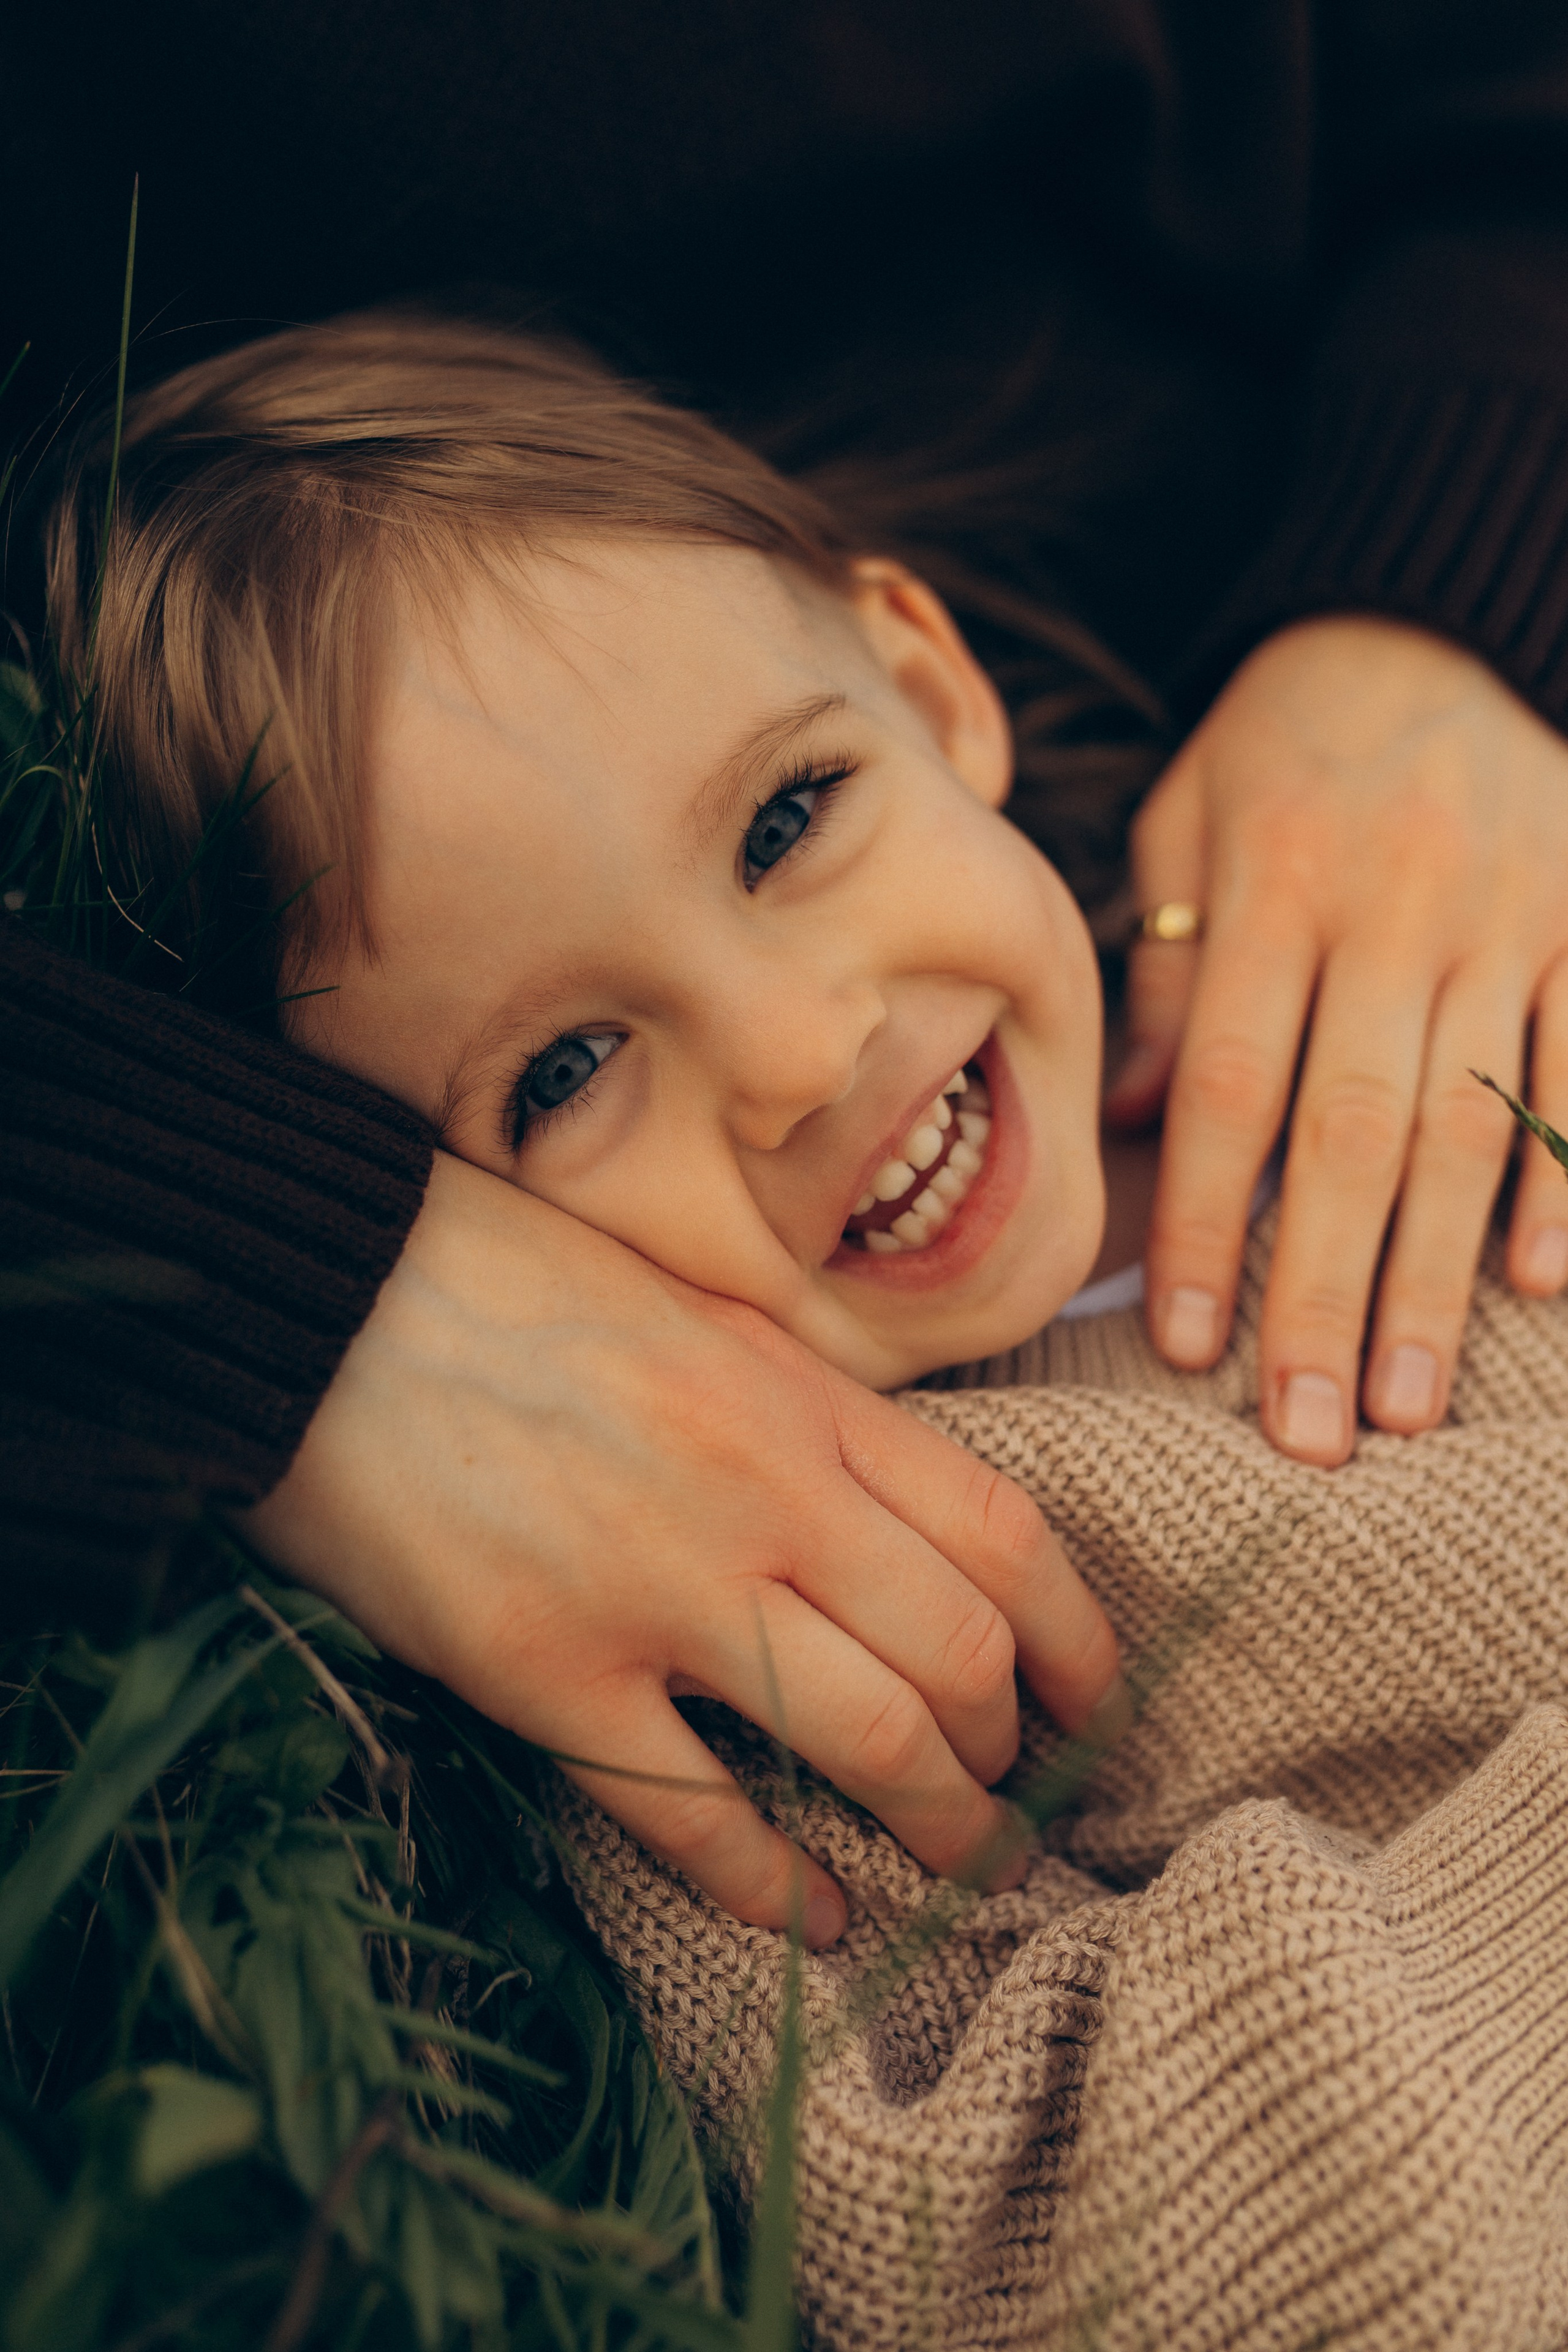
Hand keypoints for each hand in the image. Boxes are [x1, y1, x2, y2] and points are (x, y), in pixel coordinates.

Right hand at [245, 1153, 1119, 1943]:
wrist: (327, 1294)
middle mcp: (762, 1492)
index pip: (1005, 1533)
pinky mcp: (545, 1670)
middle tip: (1019, 1804)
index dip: (1076, 1641)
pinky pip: (694, 1812)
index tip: (1092, 1707)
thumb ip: (809, 1415)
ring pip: (867, 1739)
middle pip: (958, 1652)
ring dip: (939, 1830)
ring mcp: (657, 1586)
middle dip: (1015, 1756)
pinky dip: (774, 1883)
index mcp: (803, 1399)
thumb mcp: (702, 1316)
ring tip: (960, 1875)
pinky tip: (812, 1919)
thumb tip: (903, 1523)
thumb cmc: (513, 1284)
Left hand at [1104, 616, 1567, 1465]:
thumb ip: (1170, 971)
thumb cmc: (1287, 742)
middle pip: (1352, 1134)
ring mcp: (1507, 916)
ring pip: (1469, 1123)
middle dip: (1322, 1293)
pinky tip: (1540, 1287)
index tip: (1187, 1347)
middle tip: (1303, 1434)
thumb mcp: (1191, 820)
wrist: (1440, 620)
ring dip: (1434, 1276)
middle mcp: (1392, 911)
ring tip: (1403, 1404)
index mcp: (1274, 886)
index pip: (1233, 1088)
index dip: (1207, 1225)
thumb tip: (1149, 1126)